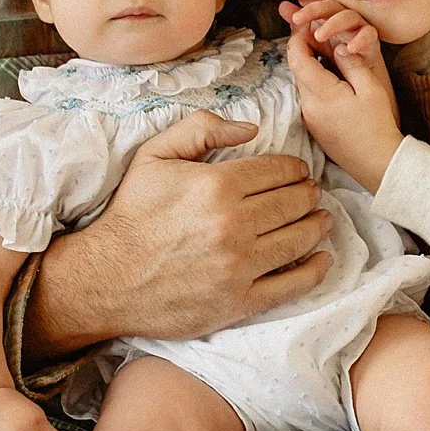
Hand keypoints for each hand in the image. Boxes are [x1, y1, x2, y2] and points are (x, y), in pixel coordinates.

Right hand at [28, 110, 334, 355]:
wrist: (106, 278)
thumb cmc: (132, 214)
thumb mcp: (154, 156)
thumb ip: (201, 130)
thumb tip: (251, 128)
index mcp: (216, 186)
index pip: (280, 170)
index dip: (295, 168)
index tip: (298, 171)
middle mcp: (233, 226)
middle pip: (296, 202)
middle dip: (309, 193)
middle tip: (311, 193)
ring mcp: (239, 266)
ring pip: (301, 239)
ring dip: (318, 225)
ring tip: (322, 219)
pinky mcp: (239, 301)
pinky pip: (292, 285)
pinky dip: (315, 270)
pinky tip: (323, 259)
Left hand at [276, 0, 379, 70]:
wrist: (359, 79)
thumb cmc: (336, 56)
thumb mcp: (314, 41)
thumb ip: (300, 24)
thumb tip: (283, 6)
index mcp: (327, 15)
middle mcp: (343, 17)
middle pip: (329, 5)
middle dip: (312, 9)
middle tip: (297, 18)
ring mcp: (358, 27)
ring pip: (347, 17)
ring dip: (332, 24)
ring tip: (319, 36)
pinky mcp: (372, 41)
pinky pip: (368, 35)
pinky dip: (360, 40)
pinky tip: (350, 48)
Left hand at [285, 4, 402, 194]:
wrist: (377, 164)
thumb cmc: (377, 126)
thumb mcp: (369, 88)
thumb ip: (351, 62)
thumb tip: (338, 45)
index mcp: (321, 93)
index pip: (297, 58)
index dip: (298, 37)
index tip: (306, 24)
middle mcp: (308, 106)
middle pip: (296, 69)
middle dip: (303, 49)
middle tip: (316, 33)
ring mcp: (310, 118)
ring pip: (302, 83)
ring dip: (310, 66)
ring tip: (327, 53)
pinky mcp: (315, 127)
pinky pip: (309, 97)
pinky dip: (316, 83)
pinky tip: (333, 80)